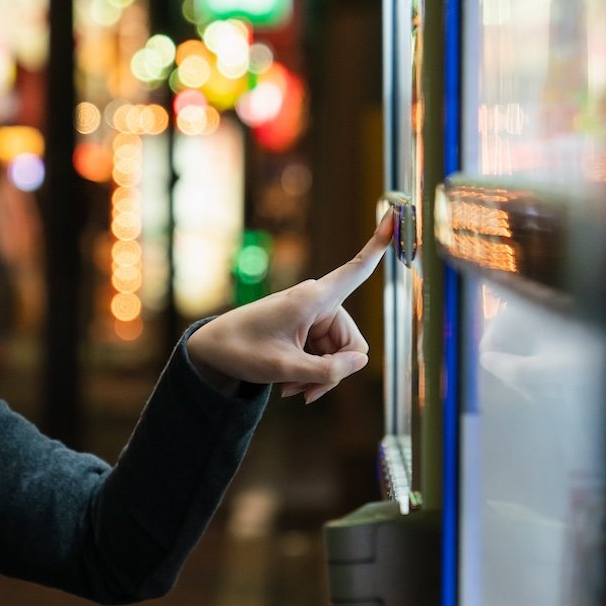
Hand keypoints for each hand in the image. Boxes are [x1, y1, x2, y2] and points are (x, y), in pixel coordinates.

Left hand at [186, 212, 393, 403]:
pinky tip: (290, 384)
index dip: (378, 245)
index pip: (355, 269)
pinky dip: (311, 373)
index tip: (394, 215)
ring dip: (318, 376)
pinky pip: (327, 357)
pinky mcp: (308, 330)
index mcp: (313, 299)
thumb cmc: (242, 352)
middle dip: (332, 371)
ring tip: (290, 387)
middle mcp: (319, 303)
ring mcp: (314, 317)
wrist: (212, 351)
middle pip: (352, 344)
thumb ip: (327, 370)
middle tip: (304, 391)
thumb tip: (361, 361)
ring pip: (340, 356)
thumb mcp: (284, 368)